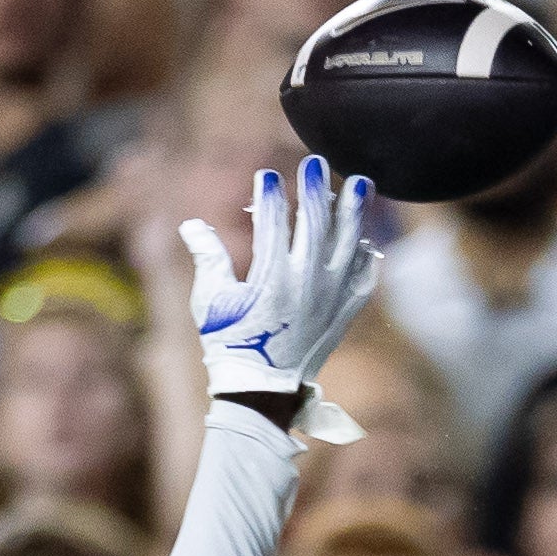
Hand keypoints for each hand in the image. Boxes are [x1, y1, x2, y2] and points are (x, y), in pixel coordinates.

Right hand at [184, 156, 379, 439]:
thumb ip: (208, 258)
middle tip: (315, 163)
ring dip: (354, 212)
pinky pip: (363, 279)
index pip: (273, 223)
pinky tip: (365, 238)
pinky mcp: (344, 315)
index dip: (270, 196)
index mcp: (271, 279)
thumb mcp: (211, 302)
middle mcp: (307, 285)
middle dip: (314, 190)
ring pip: (347, 246)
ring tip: (360, 183)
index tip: (268, 175)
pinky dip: (366, 256)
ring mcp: (331, 300)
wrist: (261, 392)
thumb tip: (191, 225)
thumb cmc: (230, 344)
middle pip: (316, 225)